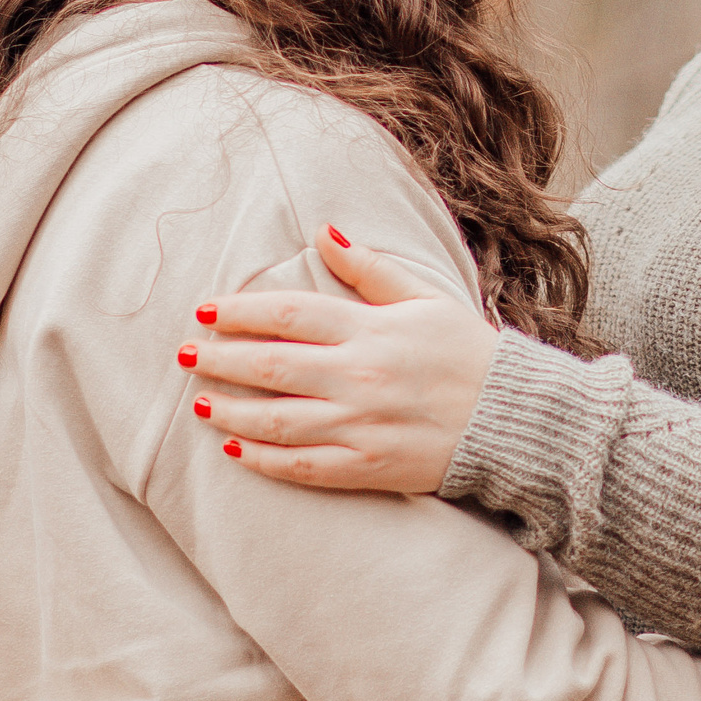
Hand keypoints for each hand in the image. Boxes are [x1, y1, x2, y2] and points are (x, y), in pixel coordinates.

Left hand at [183, 227, 496, 492]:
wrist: (515, 421)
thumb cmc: (469, 354)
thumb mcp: (425, 299)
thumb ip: (369, 269)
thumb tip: (322, 233)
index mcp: (371, 330)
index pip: (288, 314)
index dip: (240, 312)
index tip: (205, 311)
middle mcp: (359, 376)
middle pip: (271, 365)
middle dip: (220, 359)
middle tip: (185, 354)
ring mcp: (361, 425)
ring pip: (277, 418)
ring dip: (231, 409)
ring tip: (199, 401)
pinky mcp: (368, 467)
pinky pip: (303, 466)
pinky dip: (264, 459)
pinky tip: (235, 449)